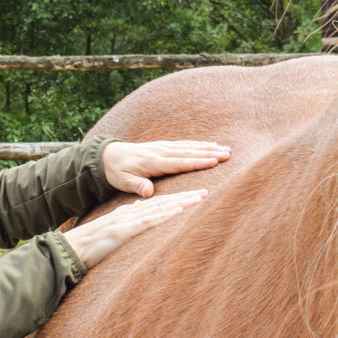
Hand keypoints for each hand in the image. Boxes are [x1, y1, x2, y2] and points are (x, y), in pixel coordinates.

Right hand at [64, 189, 206, 268]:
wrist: (72, 250)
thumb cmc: (91, 245)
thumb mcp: (113, 231)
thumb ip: (127, 221)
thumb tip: (138, 213)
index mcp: (128, 214)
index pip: (157, 204)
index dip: (177, 199)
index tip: (195, 195)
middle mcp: (129, 213)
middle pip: (162, 202)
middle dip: (185, 197)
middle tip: (206, 191)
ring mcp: (126, 221)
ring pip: (158, 209)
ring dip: (180, 203)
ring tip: (199, 198)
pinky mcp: (122, 232)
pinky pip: (146, 223)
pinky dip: (163, 216)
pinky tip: (177, 212)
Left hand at [102, 140, 230, 197]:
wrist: (109, 156)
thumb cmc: (117, 172)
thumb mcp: (123, 182)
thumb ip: (137, 186)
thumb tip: (148, 193)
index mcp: (153, 162)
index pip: (179, 163)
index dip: (197, 162)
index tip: (213, 162)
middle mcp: (160, 152)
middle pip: (189, 152)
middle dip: (209, 153)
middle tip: (228, 154)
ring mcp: (163, 147)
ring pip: (189, 147)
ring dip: (208, 147)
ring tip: (225, 149)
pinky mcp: (163, 146)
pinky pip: (184, 144)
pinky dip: (199, 144)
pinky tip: (210, 145)